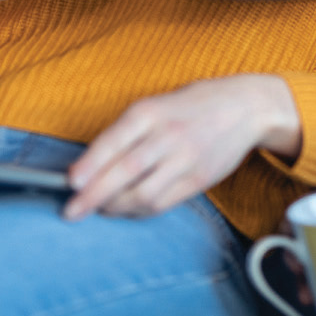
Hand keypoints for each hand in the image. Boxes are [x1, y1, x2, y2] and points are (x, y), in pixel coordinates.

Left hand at [63, 74, 301, 220]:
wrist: (244, 107)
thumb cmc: (191, 104)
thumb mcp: (156, 104)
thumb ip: (127, 131)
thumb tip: (89, 163)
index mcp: (150, 111)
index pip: (114, 140)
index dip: (91, 164)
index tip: (70, 181)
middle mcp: (167, 135)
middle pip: (125, 171)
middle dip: (94, 195)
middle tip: (71, 211)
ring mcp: (185, 159)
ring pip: (143, 194)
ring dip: (116, 206)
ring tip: (99, 209)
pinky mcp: (198, 180)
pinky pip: (163, 204)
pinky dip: (139, 210)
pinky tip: (126, 209)